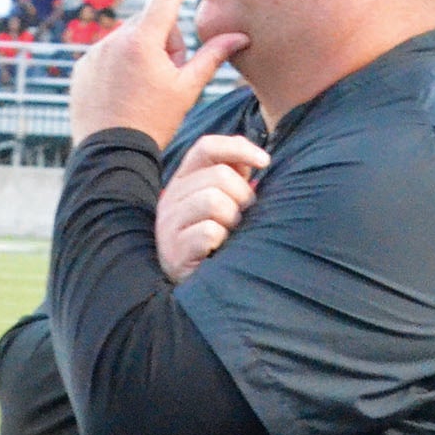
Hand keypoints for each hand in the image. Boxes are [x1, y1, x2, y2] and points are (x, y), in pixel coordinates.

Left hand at [67, 0, 248, 146]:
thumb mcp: (188, 89)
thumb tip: (240, 36)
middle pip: (151, 21)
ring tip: (145, 89)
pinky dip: (120, 65)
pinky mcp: (82, 68)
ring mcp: (94, 53)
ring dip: (143, 52)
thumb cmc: (154, 123)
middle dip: (166, 39)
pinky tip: (125, 93)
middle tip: (170, 73)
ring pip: (129, 38)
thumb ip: (213, 56)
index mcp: (143, 41)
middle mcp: (114, 40)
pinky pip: (107, 54)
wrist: (111, 155)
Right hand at [154, 134, 269, 282]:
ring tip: (229, 234)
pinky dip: (221, 240)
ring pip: (213, 201)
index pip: (207, 147)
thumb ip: (233, 176)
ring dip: (232, 219)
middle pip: (218, 175)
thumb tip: (254, 158)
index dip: (239, 148)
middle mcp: (171, 197)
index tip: (265, 162)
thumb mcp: (220, 203)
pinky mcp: (174, 250)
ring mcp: (169, 224)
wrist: (190, 287)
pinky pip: (209, 232)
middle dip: (242, 195)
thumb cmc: (213, 239)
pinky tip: (217, 250)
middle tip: (241, 217)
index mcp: (183, 180)